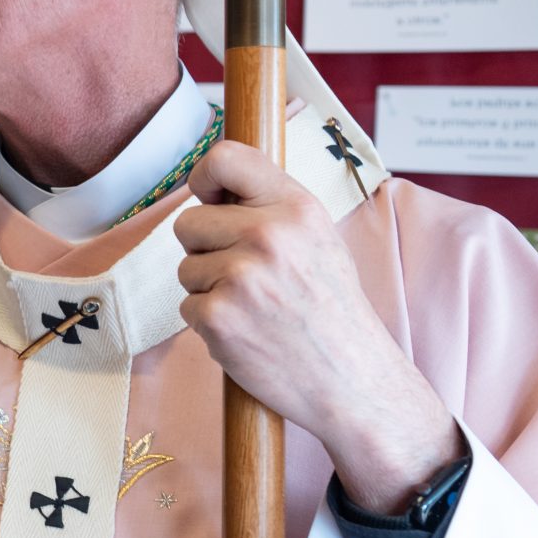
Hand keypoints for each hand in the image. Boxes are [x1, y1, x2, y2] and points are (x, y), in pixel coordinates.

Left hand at [174, 142, 458, 511]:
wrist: (352, 379)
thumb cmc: (330, 308)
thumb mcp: (317, 239)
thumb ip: (270, 208)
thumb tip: (211, 186)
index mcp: (295, 207)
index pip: (225, 158)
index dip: (204, 177)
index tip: (209, 197)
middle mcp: (267, 235)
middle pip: (189, 223)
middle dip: (206, 250)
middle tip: (248, 277)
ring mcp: (240, 276)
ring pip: (186, 268)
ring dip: (210, 289)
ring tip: (256, 308)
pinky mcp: (217, 316)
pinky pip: (187, 306)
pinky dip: (210, 323)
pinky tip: (249, 332)